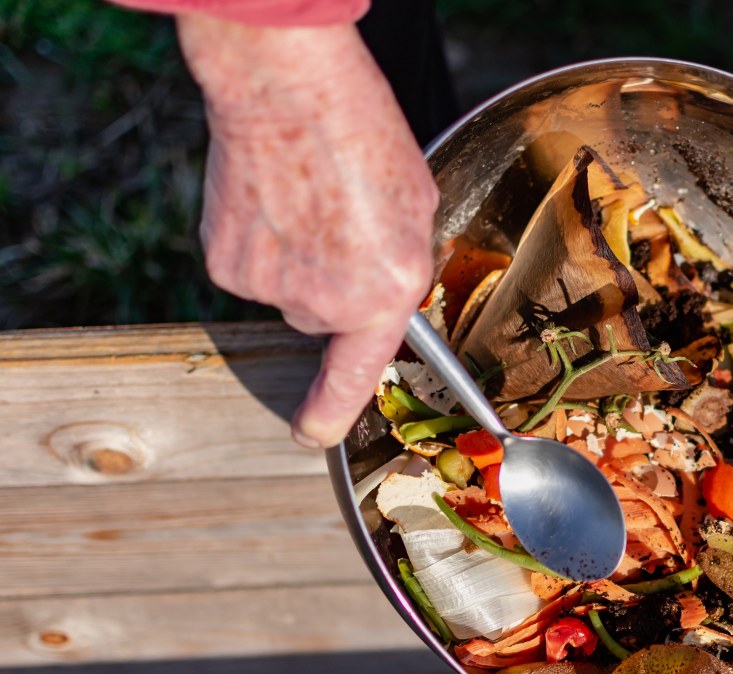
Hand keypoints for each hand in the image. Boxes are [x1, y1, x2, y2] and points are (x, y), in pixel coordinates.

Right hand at [177, 15, 437, 447]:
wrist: (288, 90)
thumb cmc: (363, 135)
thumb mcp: (416, 207)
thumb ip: (402, 264)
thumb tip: (382, 289)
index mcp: (388, 291)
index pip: (360, 375)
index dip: (334, 413)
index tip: (313, 435)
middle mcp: (329, 302)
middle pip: (324, 317)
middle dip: (332, 281)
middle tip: (339, 221)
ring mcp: (273, 288)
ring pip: (286, 290)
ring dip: (295, 257)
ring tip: (306, 198)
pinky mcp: (227, 265)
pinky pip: (250, 268)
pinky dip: (258, 241)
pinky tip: (271, 198)